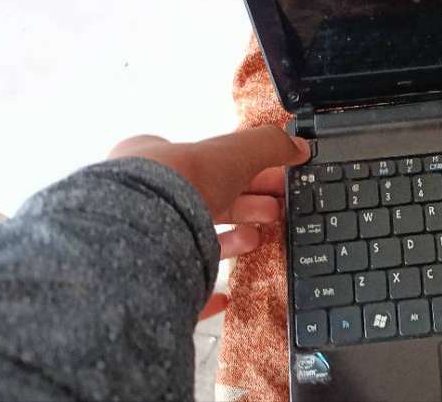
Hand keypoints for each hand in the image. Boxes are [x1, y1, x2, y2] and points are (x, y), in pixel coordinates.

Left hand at [109, 125, 310, 318]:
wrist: (142, 234)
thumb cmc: (180, 181)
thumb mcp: (234, 151)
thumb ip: (268, 146)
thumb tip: (299, 146)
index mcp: (155, 161)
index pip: (203, 164)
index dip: (241, 172)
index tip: (270, 182)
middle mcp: (144, 199)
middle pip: (204, 201)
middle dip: (245, 204)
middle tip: (276, 211)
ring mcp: (143, 241)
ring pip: (192, 240)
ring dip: (231, 239)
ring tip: (260, 239)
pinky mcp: (148, 282)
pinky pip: (179, 287)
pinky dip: (206, 291)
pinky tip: (225, 295)